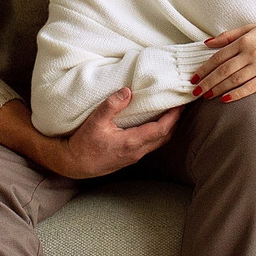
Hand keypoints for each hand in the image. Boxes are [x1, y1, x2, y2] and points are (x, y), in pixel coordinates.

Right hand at [42, 88, 178, 179]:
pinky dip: (158, 134)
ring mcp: (134, 156)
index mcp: (131, 142)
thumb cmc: (84, 144)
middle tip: (180, 105)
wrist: (75, 164)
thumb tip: (127, 91)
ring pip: (158, 142)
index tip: (180, 104)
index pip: (161, 129)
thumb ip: (111, 105)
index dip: (173, 117)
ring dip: (167, 128)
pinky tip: (154, 125)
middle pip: (165, 137)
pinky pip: (151, 145)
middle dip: (175, 121)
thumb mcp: (95, 121)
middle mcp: (137, 151)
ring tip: (171, 113)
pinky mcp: (130, 157)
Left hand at [192, 23, 255, 103]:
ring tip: (207, 96)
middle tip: (196, 91)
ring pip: (235, 80)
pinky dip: (237, 94)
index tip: (194, 78)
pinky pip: (251, 87)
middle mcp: (251, 53)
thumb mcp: (250, 29)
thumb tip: (208, 43)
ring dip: (219, 89)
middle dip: (208, 82)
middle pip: (224, 70)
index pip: (219, 57)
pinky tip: (225, 99)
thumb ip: (228, 36)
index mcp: (244, 41)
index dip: (205, 68)